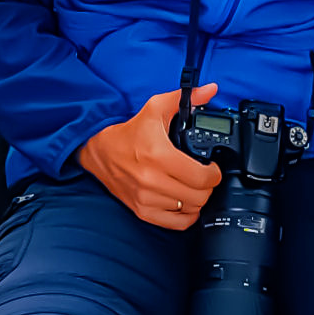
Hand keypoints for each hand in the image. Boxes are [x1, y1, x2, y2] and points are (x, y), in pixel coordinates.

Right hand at [78, 85, 223, 229]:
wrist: (99, 151)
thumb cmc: (129, 133)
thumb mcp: (155, 109)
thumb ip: (185, 98)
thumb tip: (210, 90)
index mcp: (158, 155)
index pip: (202, 178)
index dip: (214, 174)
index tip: (212, 168)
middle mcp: (152, 180)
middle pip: (199, 196)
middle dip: (208, 186)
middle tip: (204, 177)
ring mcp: (146, 199)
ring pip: (189, 210)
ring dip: (196, 199)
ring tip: (192, 186)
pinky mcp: (142, 211)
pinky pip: (176, 224)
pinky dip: (185, 215)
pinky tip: (183, 201)